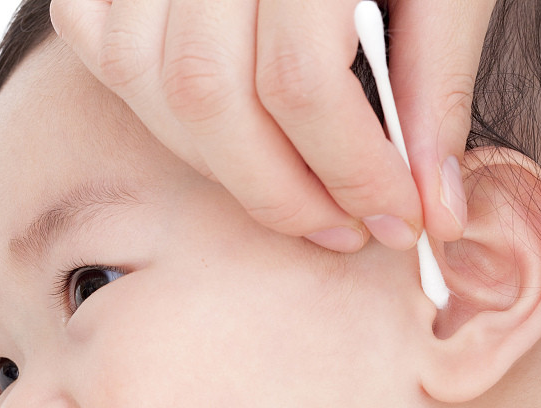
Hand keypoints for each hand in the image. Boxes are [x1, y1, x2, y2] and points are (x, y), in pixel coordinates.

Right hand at [50, 0, 494, 251]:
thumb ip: (438, 92)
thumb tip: (434, 210)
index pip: (301, 79)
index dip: (353, 172)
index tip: (399, 219)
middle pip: (207, 91)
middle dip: (281, 190)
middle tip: (346, 228)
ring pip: (150, 82)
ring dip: (225, 167)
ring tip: (298, 192)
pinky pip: (102, 45)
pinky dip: (162, 111)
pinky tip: (230, 133)